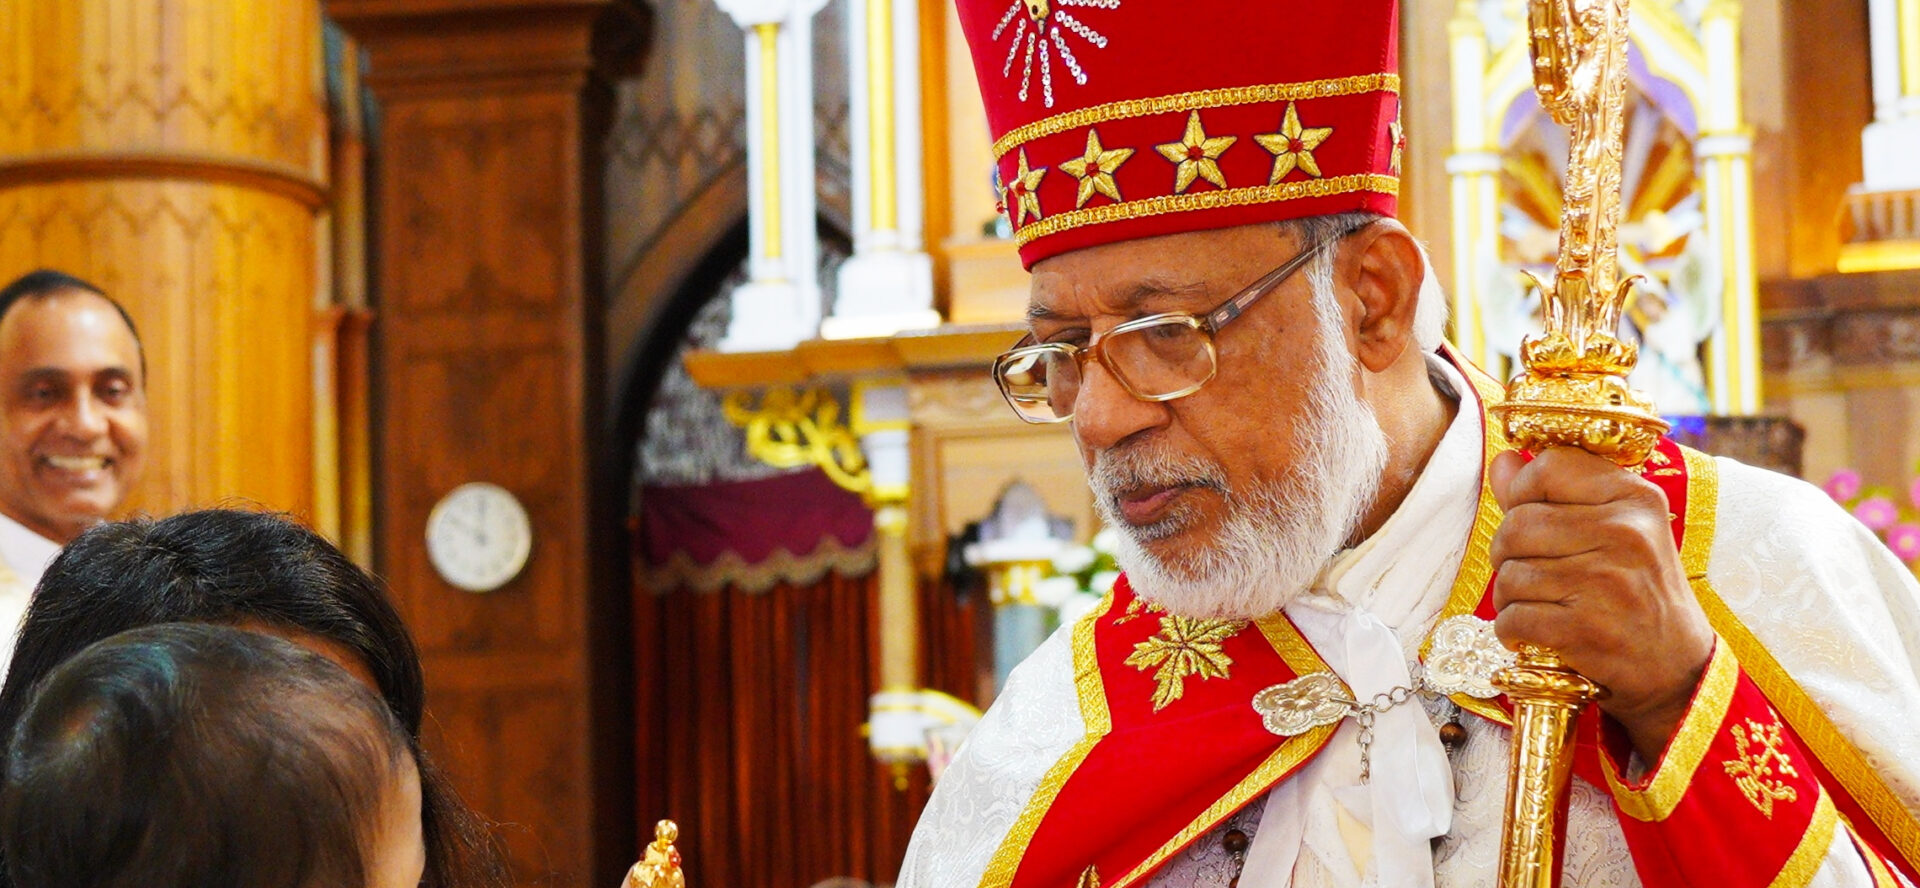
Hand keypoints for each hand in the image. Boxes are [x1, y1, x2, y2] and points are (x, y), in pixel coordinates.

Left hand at [1488, 447, 1715, 761]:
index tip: (1527, 516)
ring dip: (1510, 597)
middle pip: (1518, 523)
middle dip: (1508, 552)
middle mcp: (1626, 533)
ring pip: (1511, 573)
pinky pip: (1513, 618)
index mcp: (1635, 498)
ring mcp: (1608, 582)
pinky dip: (1512, 631)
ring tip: (1538, 606)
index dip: (1521, 492)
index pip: (1548, 466)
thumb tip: (1501, 459)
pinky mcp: (1587, 629)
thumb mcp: (1614, 532)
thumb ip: (1553, 494)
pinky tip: (1534, 635)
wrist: (1678, 670)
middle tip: (1529, 572)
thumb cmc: (1638, 593)